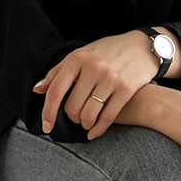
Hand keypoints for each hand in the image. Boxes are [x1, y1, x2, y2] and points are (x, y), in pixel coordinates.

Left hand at [34, 28, 164, 137]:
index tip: (46, 127)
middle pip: (72, 107)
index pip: (56, 90)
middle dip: (73, 118)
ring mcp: (110, 78)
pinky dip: (98, 130)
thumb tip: (37, 90)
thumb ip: (59, 72)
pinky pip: (107, 118)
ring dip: (85, 124)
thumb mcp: (82, 55)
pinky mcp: (125, 89)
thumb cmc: (108, 52)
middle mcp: (93, 67)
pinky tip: (94, 133)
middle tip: (77, 117)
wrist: (142, 47)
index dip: (48, 112)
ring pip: (88, 115)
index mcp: (78, 58)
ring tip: (87, 122)